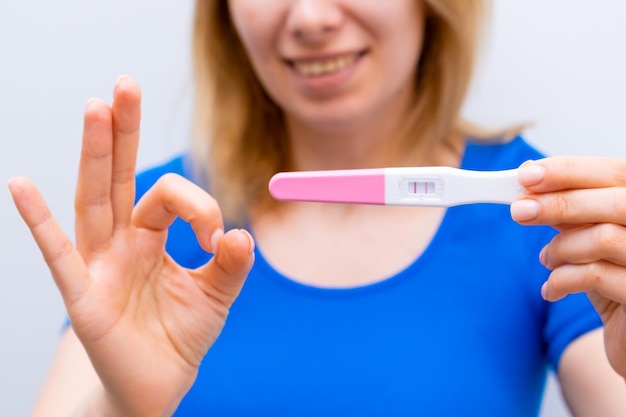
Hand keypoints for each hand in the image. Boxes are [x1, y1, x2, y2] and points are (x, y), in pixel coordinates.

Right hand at [8, 76, 254, 415]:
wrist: (159, 383)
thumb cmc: (180, 334)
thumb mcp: (216, 295)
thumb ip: (231, 266)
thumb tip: (240, 234)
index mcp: (149, 237)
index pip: (167, 198)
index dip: (197, 207)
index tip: (218, 239)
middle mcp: (119, 242)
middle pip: (118, 177)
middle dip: (122, 132)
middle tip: (126, 84)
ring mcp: (97, 265)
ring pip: (93, 201)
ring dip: (94, 156)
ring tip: (96, 109)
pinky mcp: (83, 296)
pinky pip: (59, 256)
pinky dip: (39, 222)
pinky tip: (21, 185)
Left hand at [511, 157, 625, 376]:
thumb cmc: (613, 280)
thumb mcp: (590, 240)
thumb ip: (571, 211)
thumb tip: (532, 179)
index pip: (614, 173)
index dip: (570, 170)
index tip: (527, 174)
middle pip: (615, 202)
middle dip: (559, 203)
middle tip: (519, 210)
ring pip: (604, 237)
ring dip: (561, 247)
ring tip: (547, 259)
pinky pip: (596, 276)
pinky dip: (561, 280)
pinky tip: (551, 289)